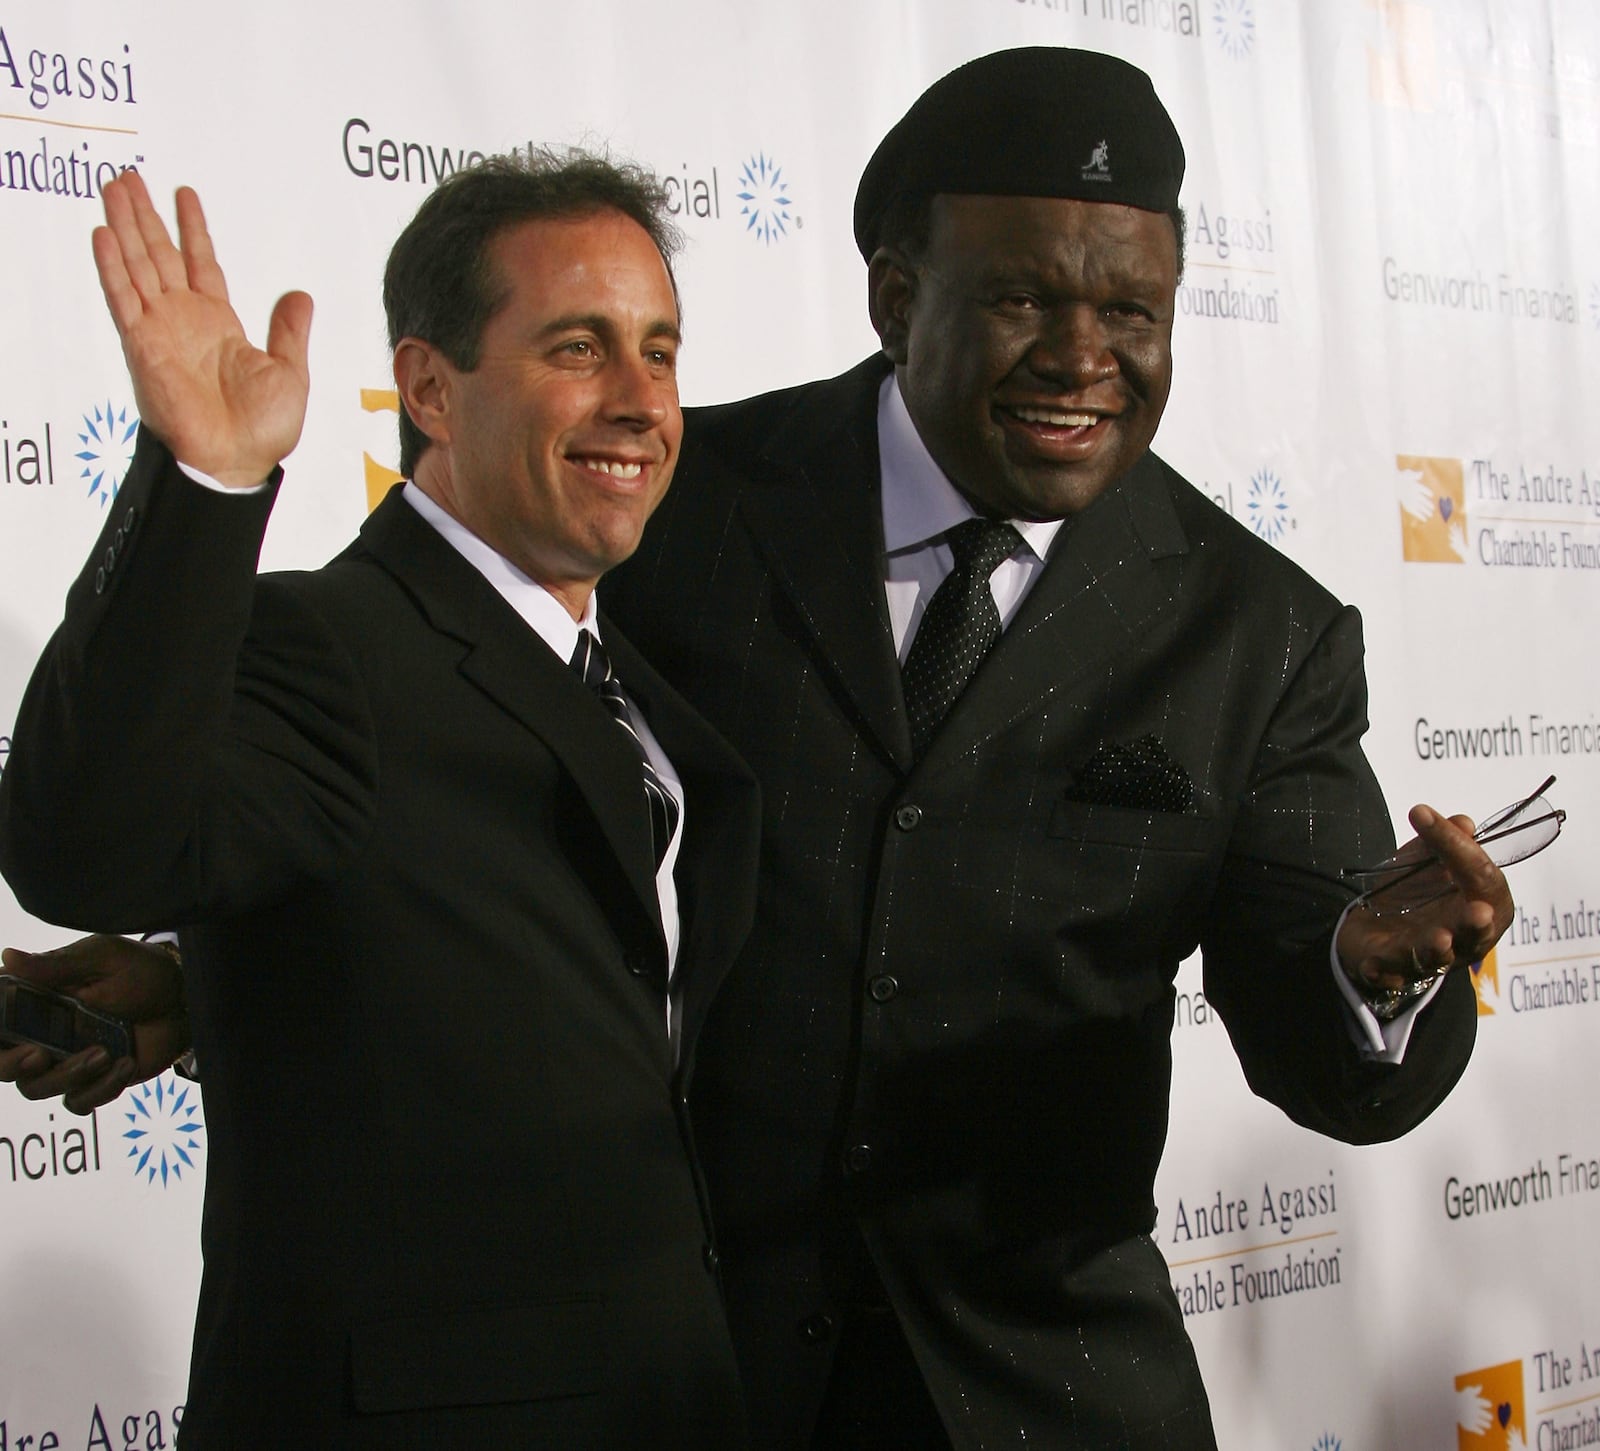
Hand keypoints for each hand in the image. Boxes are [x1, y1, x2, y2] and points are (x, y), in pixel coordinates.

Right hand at [0, 936, 190, 1114]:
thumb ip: (57, 964)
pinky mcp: (93, 1080)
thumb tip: (8, 956)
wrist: (185, 999)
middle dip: (12, 1065)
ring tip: (104, 1053)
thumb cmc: (142, 970)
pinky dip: (100, 1089)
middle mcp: (43, 1032)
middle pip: (4, 1064)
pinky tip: (125, 1064)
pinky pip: (78, 1102)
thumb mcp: (102, 958)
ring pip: (36, 1087)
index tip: (3, 1034)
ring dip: (67, 1075)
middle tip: (40, 1055)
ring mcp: (67, 1059)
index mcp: (36, 999)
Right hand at [94, 171, 312, 487]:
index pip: (201, 263)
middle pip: (160, 254)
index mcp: (219, 324)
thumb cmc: (263, 430)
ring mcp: (162, 331)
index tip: (185, 194)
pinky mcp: (144, 346)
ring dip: (125, 226)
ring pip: (138, 265)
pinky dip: (113, 267)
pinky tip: (104, 234)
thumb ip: (289, 331)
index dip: (193, 229)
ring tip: (116, 186)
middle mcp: (185, 321)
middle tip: (131, 176)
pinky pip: (124, 299)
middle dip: (146, 215)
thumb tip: (300, 295)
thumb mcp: (290, 372)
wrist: (238, 461)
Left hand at [1337, 804, 1512, 1000]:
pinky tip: (1373, 965)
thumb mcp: (1429, 859)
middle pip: (1474, 932)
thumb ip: (1446, 841)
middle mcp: (1464, 938)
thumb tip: (1463, 823)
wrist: (1377, 924)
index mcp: (1482, 907)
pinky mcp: (1392, 970)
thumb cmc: (1417, 892)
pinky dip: (1383, 971)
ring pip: (1436, 957)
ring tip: (1439, 938)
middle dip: (1475, 923)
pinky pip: (1389, 974)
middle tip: (1479, 912)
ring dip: (1437, 949)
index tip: (1423, 816)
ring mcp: (1429, 957)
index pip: (1482, 879)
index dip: (1460, 849)